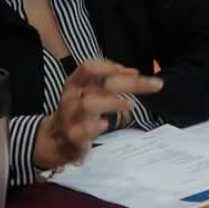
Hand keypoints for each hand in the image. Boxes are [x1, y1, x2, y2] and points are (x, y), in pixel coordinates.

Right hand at [32, 60, 162, 169]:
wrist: (54, 140)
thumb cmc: (78, 112)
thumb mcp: (90, 93)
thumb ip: (110, 82)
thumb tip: (134, 73)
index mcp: (75, 83)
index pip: (88, 67)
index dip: (110, 66)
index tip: (133, 72)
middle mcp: (72, 97)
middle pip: (101, 85)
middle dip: (129, 83)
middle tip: (154, 85)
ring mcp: (71, 117)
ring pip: (89, 105)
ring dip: (113, 103)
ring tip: (131, 105)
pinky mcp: (72, 136)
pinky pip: (81, 131)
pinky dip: (93, 127)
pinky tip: (105, 124)